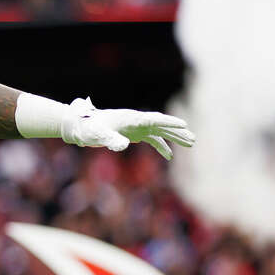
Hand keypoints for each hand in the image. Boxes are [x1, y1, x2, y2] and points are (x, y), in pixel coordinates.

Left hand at [61, 97, 195, 159]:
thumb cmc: (89, 129)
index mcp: (131, 118)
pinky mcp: (133, 134)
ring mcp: (136, 127)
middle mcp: (137, 121)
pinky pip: (152, 140)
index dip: (169, 123)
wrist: (81, 126)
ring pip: (160, 131)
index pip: (155, 119)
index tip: (184, 125)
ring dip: (174, 137)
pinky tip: (170, 156)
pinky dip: (161, 147)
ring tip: (190, 143)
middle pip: (161, 125)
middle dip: (177, 132)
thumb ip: (110, 139)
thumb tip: (122, 146)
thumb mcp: (98, 134)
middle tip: (193, 139)